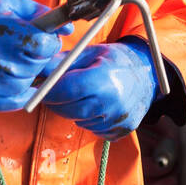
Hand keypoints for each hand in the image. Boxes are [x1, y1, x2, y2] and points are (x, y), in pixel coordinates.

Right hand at [0, 0, 73, 111]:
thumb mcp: (12, 4)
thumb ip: (43, 13)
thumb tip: (69, 28)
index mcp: (3, 31)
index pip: (43, 46)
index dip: (49, 42)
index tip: (43, 38)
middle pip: (37, 66)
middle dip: (39, 57)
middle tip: (27, 48)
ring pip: (28, 84)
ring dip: (29, 73)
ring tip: (15, 59)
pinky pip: (14, 102)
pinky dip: (20, 93)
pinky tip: (16, 78)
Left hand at [42, 40, 158, 140]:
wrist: (148, 75)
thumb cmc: (116, 61)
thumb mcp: (91, 53)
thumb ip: (63, 62)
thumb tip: (38, 69)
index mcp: (104, 78)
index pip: (66, 90)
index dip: (48, 91)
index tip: (39, 88)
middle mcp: (112, 102)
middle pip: (69, 109)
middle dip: (57, 101)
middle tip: (57, 91)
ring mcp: (117, 119)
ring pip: (79, 120)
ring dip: (74, 109)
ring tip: (84, 94)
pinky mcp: (120, 131)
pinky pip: (92, 129)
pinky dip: (89, 118)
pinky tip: (97, 105)